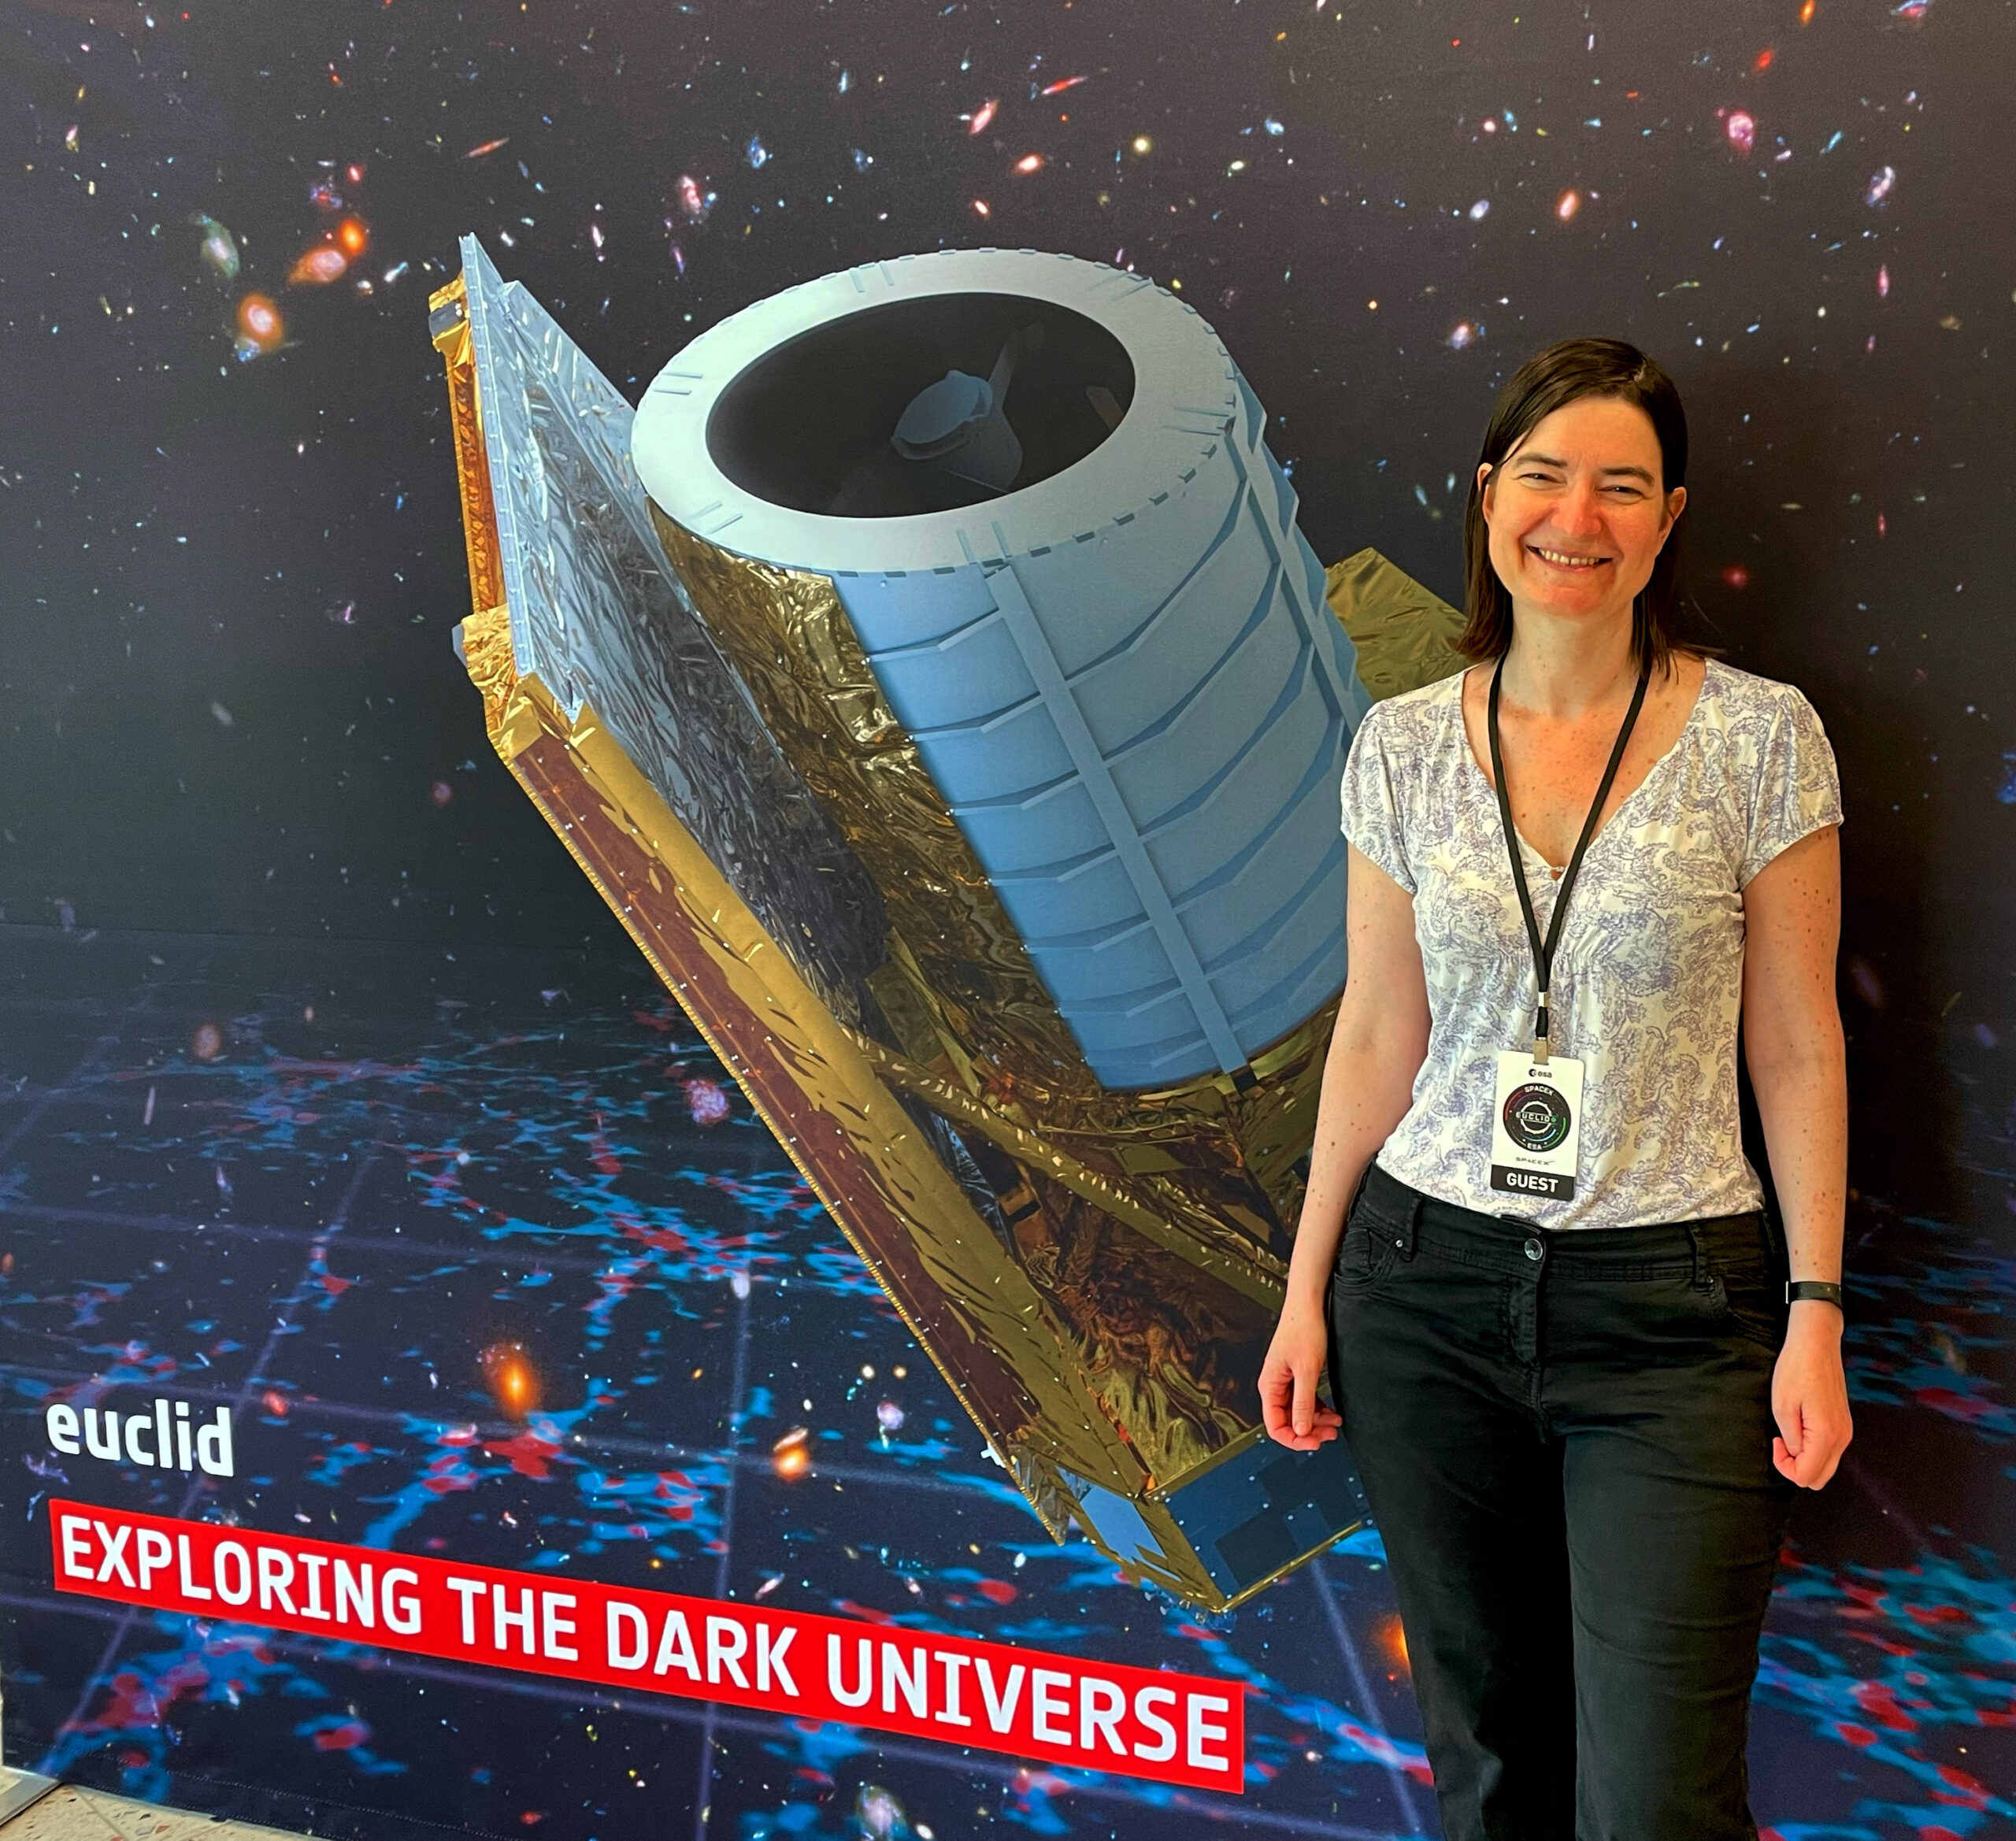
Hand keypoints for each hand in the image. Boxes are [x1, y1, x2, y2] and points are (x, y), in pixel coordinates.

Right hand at [1259, 1294, 1342, 1450]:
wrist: (1308, 1304)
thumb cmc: (1303, 1329)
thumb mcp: (1306, 1370)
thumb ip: (1303, 1402)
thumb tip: (1301, 1430)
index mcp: (1269, 1385)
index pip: (1275, 1426)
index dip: (1294, 1439)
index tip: (1315, 1443)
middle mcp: (1274, 1385)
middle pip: (1288, 1421)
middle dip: (1309, 1431)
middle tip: (1330, 1435)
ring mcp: (1285, 1381)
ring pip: (1298, 1412)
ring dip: (1316, 1421)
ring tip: (1336, 1422)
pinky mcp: (1296, 1376)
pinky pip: (1305, 1401)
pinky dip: (1319, 1409)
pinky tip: (1332, 1411)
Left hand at [1771, 1302, 1852, 1487]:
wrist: (1817, 1343)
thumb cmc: (1796, 1369)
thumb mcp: (1782, 1406)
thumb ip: (1791, 1440)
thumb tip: (1796, 1457)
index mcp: (1827, 1436)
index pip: (1807, 1476)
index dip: (1785, 1467)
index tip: (1775, 1442)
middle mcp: (1843, 1438)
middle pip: (1820, 1478)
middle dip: (1796, 1468)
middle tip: (1781, 1443)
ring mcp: (1846, 1431)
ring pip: (1826, 1465)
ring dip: (1805, 1458)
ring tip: (1789, 1431)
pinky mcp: (1843, 1424)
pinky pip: (1829, 1450)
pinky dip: (1813, 1449)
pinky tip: (1800, 1427)